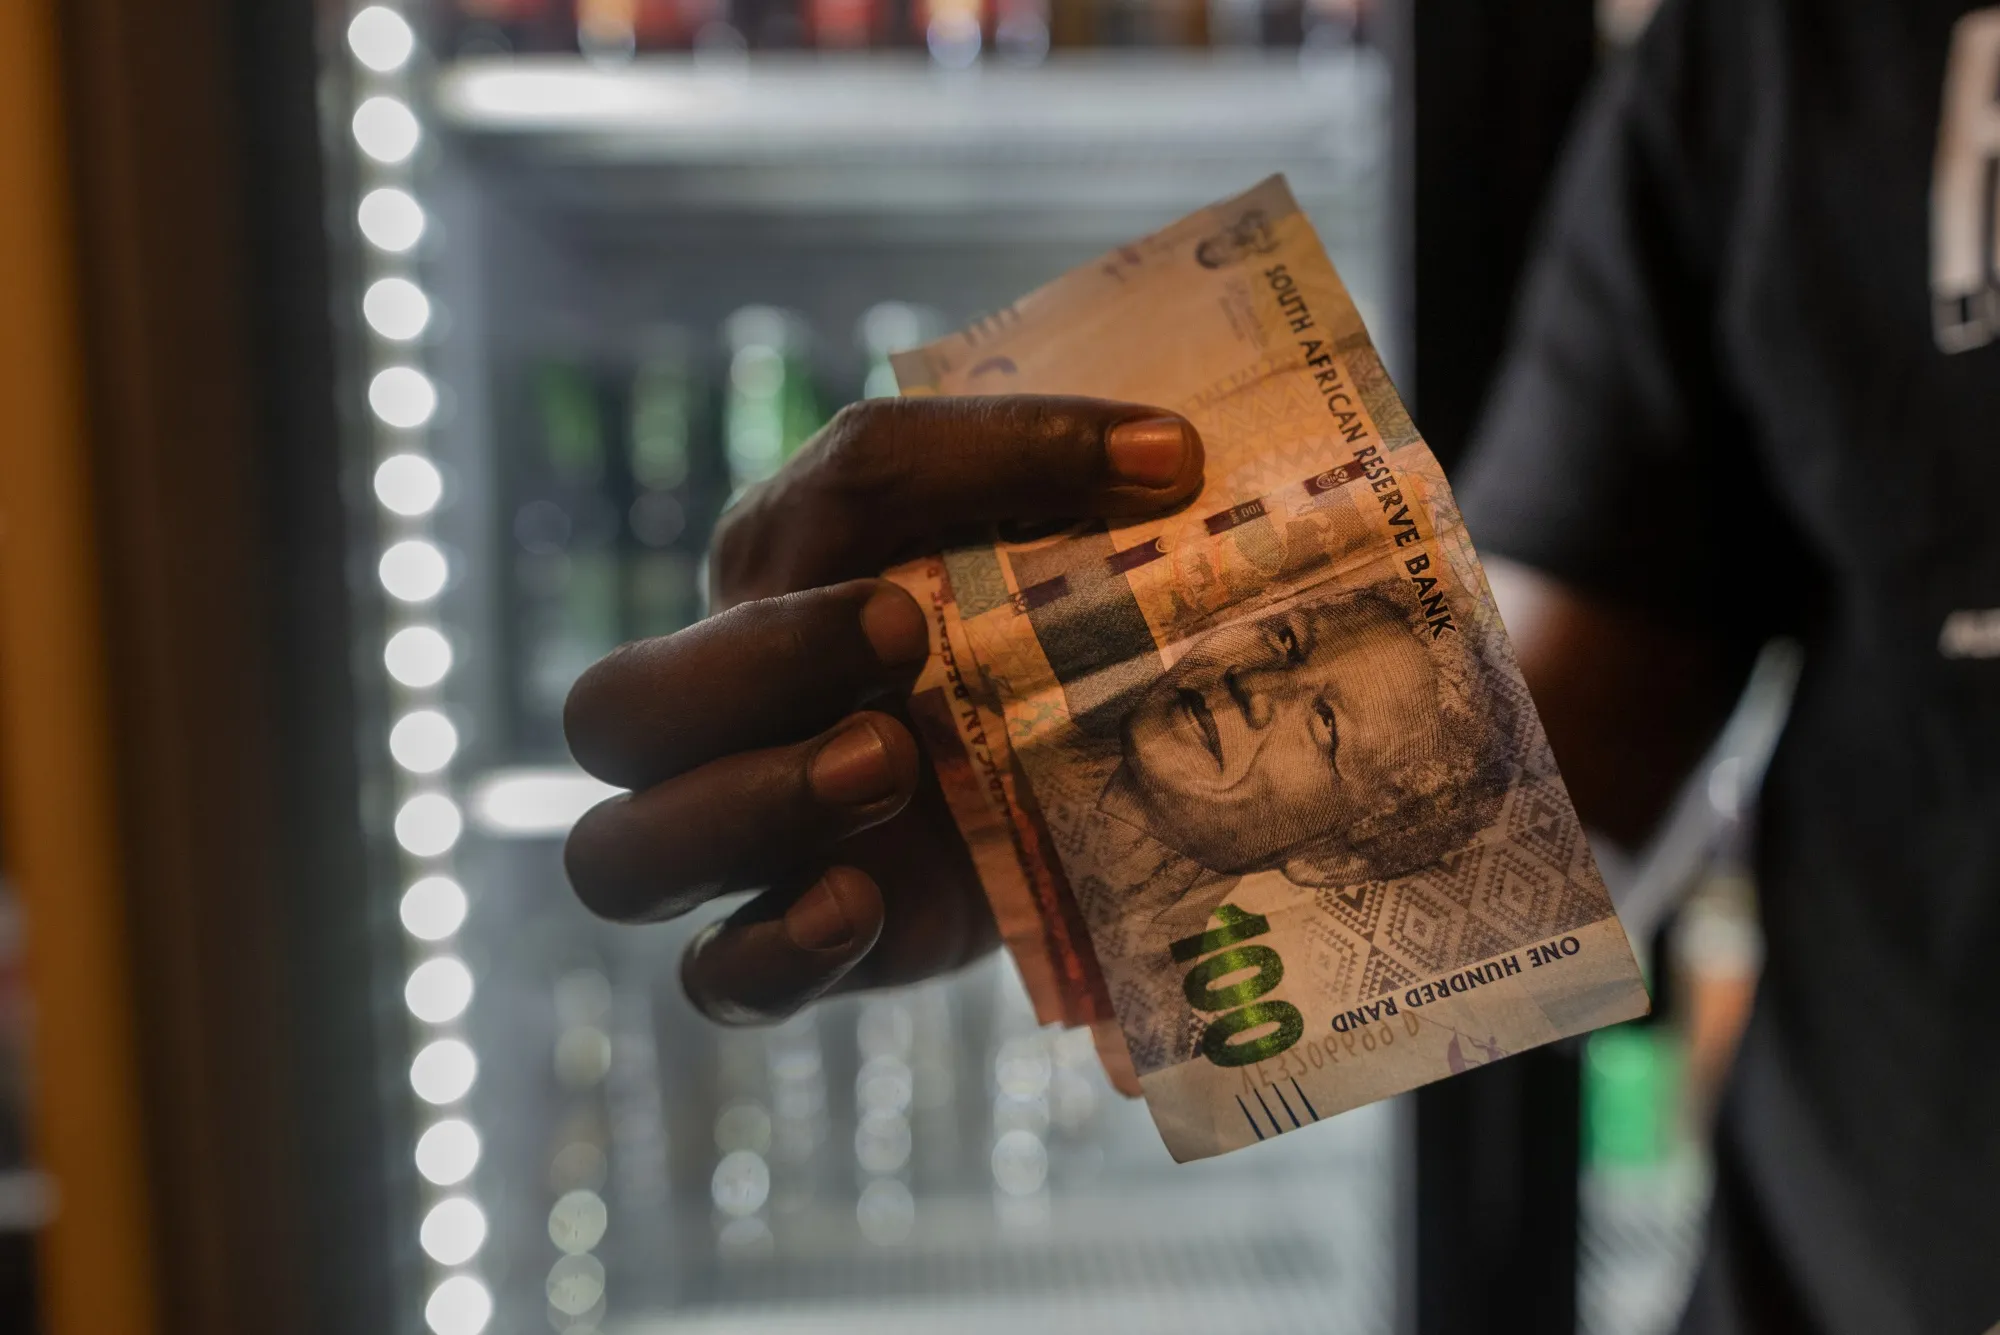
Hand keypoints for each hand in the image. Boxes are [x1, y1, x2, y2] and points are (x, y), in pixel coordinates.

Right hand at [562, 395, 1203, 1023]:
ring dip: (741, 810)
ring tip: (888, 768)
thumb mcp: (1013, 527)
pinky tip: (853, 908)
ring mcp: (748, 849)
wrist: (1069, 789)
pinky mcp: (800, 949)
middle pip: (609, 711)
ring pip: (617, 859)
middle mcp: (724, 721)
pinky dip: (768, 953)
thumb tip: (1169, 450)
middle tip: (899, 649)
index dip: (818, 564)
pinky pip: (717, 982)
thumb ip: (1049, 468)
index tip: (909, 606)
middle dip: (742, 674)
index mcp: (770, 594)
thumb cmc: (1017, 632)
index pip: (751, 550)